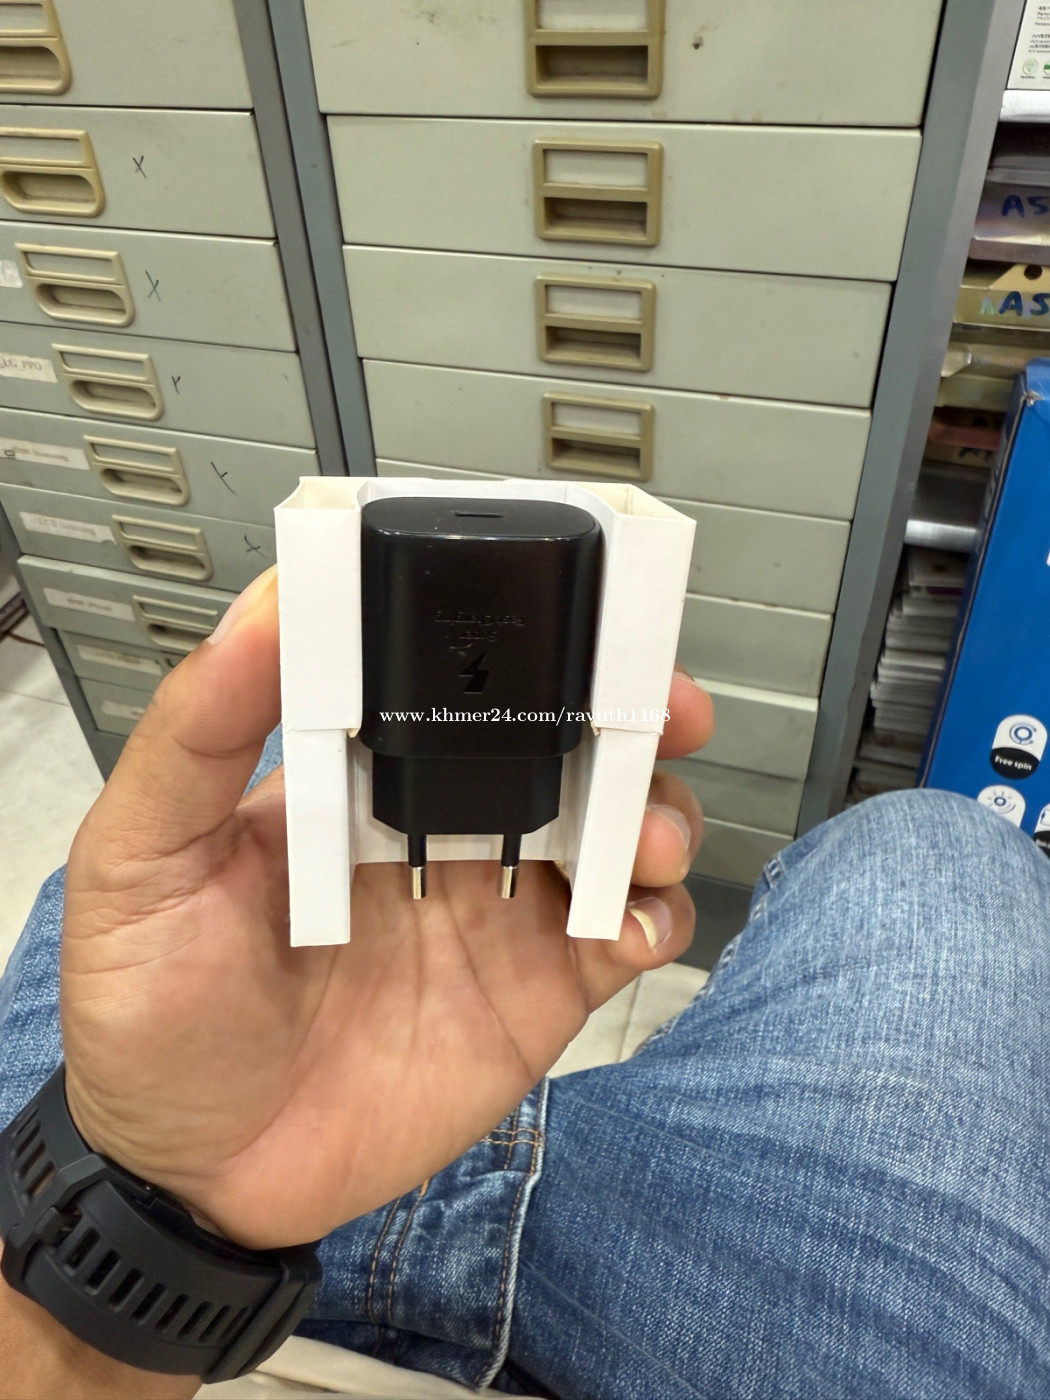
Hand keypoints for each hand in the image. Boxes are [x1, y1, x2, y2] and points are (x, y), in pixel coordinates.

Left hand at [61, 568, 713, 1249]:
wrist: (199, 1174)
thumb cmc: (152, 1009)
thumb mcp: (140, 858)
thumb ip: (199, 734)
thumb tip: (264, 605)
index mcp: (363, 776)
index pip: (460, 683)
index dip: (529, 643)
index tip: (578, 616)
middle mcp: (446, 826)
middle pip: (565, 743)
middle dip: (631, 712)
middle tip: (662, 711)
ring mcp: (501, 908)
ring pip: (616, 828)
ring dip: (656, 811)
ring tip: (645, 838)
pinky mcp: (538, 991)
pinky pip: (624, 934)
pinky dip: (655, 916)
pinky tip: (629, 923)